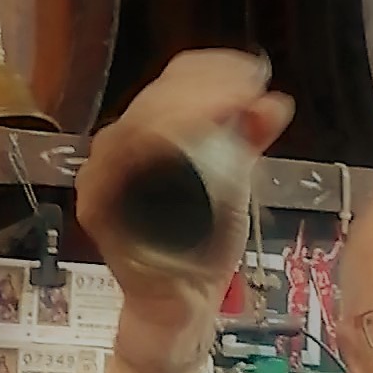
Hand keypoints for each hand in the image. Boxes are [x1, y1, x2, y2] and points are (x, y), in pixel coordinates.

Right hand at [76, 50, 294, 336]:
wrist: (180, 304)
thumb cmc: (201, 246)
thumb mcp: (234, 185)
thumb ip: (248, 143)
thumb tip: (274, 103)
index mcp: (154, 131)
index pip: (176, 80)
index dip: (215, 69)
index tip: (255, 76)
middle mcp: (123, 143)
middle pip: (158, 95)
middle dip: (207, 86)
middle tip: (248, 91)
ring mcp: (106, 172)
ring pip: (139, 121)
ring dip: (185, 108)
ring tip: (228, 107)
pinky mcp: (98, 204)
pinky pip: (120, 164)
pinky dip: (151, 145)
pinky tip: (179, 138)